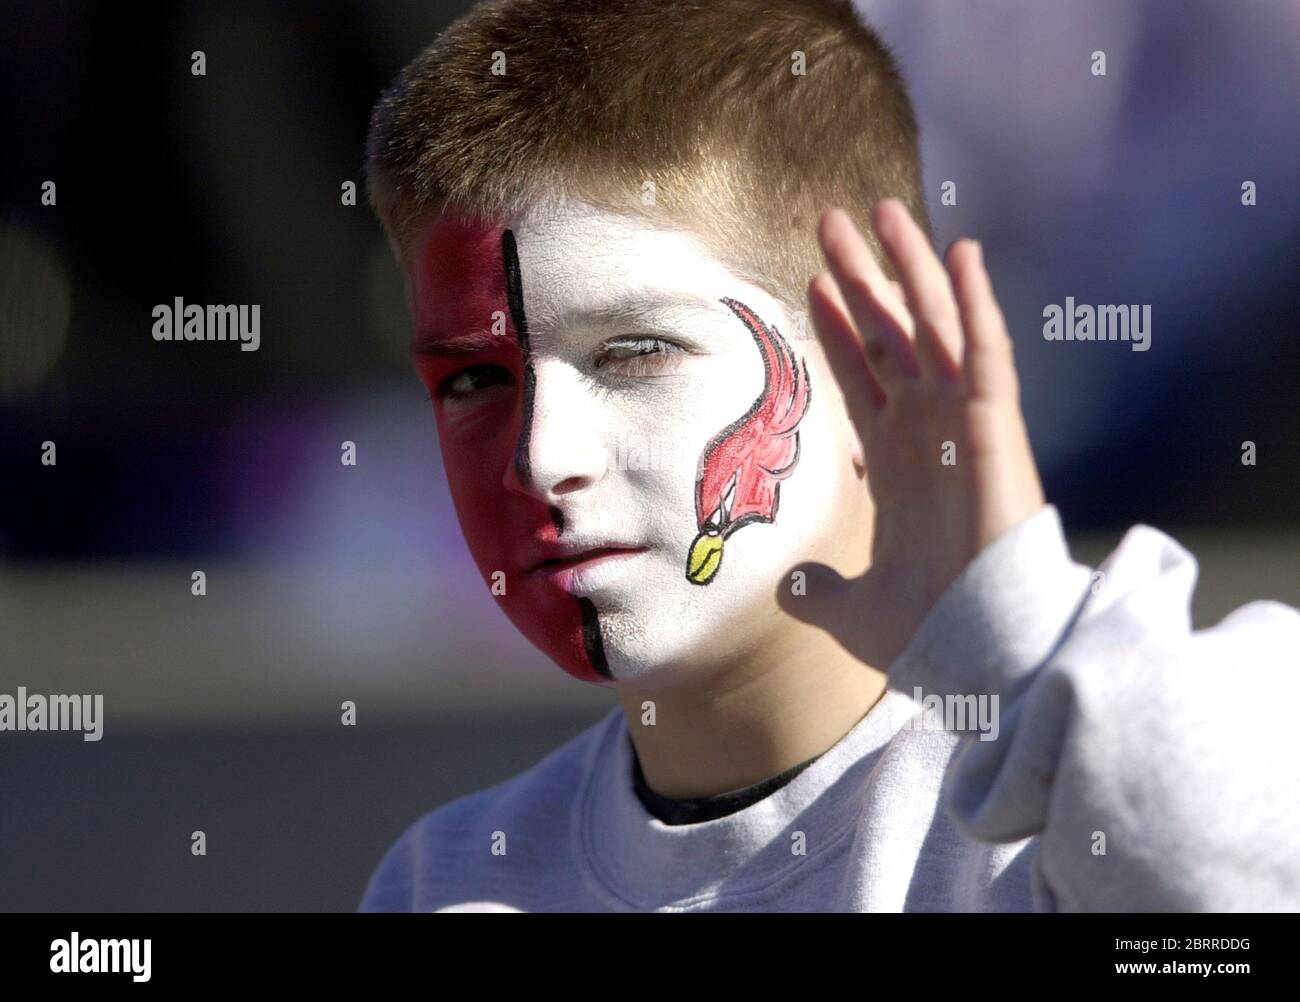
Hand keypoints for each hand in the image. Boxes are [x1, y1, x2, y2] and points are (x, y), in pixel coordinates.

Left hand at [784, 199, 1046, 671]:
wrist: (978, 654)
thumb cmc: (928, 631)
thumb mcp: (849, 610)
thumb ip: (816, 590)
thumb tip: (787, 587)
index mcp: (895, 461)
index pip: (859, 375)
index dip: (838, 327)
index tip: (812, 282)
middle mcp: (927, 430)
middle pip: (888, 333)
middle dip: (861, 277)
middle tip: (831, 221)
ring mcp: (960, 423)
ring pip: (932, 326)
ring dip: (908, 268)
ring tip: (881, 210)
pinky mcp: (995, 427)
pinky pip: (984, 353)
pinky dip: (974, 304)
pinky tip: (958, 254)